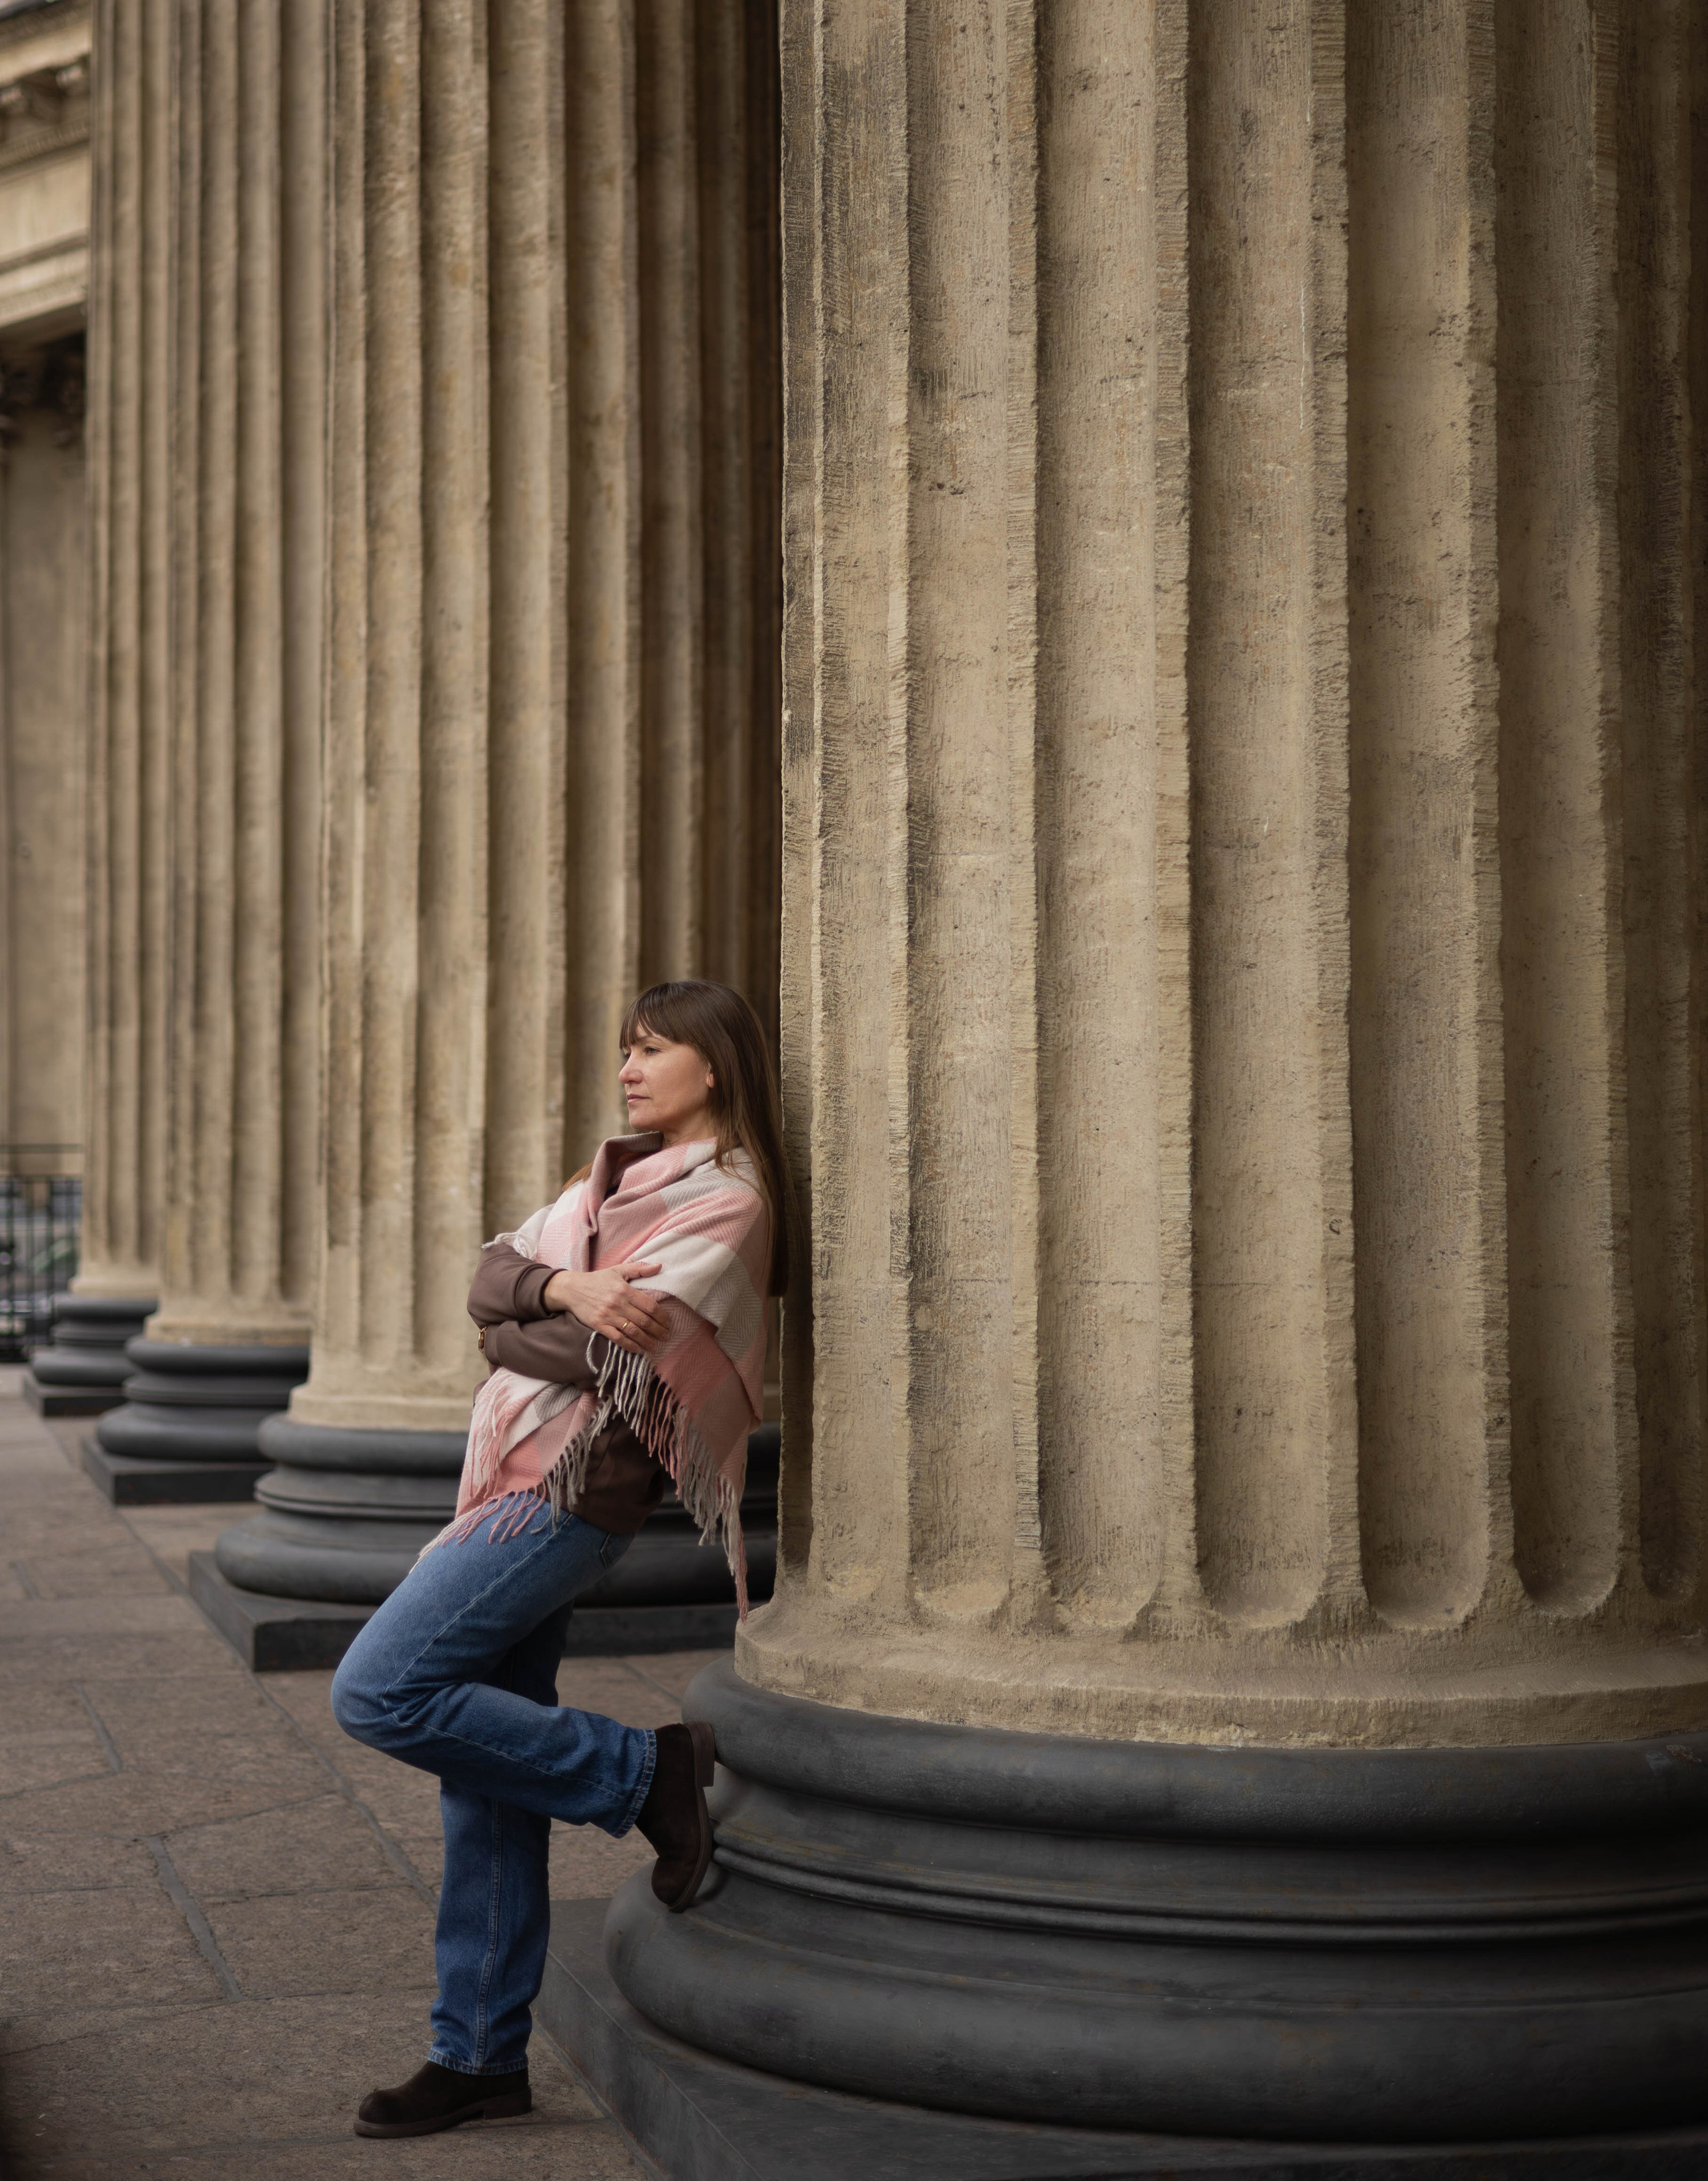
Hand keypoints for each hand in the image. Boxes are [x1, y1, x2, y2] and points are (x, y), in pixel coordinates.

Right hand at [542, 1262, 667, 1355]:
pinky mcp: (599, 1326)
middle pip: (644, 1321)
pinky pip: (618, 1338)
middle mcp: (618, 1304)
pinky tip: (638, 1349)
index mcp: (625, 1290)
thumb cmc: (598, 1279)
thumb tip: (659, 1266)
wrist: (572, 1289)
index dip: (662, 1316)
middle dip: (658, 1331)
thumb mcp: (618, 1270)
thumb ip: (639, 1268)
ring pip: (633, 1331)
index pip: (649, 1306)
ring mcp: (608, 1316)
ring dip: (647, 1341)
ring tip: (656, 1346)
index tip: (668, 1322)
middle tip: (666, 1336)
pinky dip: (630, 1345)